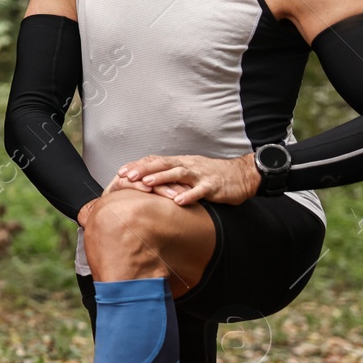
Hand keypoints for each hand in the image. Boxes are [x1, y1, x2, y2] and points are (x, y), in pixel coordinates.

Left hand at [117, 154, 259, 206]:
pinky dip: (189, 195)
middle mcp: (188, 166)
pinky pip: (200, 191)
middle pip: (163, 164)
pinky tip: (178, 201)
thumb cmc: (212, 175)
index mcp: (181, 162)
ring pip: (178, 174)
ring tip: (146, 184)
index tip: (120, 172)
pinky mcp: (213, 186)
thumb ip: (172, 175)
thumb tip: (149, 181)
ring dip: (161, 178)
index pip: (155, 161)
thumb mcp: (189, 172)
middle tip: (127, 176)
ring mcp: (200, 175)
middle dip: (144, 170)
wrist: (242, 175)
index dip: (138, 166)